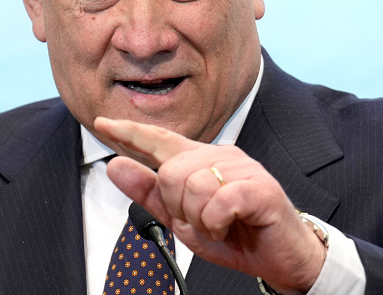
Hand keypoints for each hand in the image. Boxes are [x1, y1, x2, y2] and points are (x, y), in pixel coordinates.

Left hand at [93, 117, 325, 292]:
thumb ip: (149, 193)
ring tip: (217, 225)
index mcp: (199, 161)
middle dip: (178, 207)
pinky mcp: (259, 187)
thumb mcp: (182, 218)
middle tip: (201, 221)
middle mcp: (219, 156)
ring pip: (192, 186)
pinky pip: (218, 201)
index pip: (159, 140)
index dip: (129, 133)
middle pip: (170, 171)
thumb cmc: (233, 233)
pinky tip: (228, 225)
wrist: (280, 257)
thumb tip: (115, 166)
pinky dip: (216, 223)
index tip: (101, 124)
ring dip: (199, 219)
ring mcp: (241, 168)